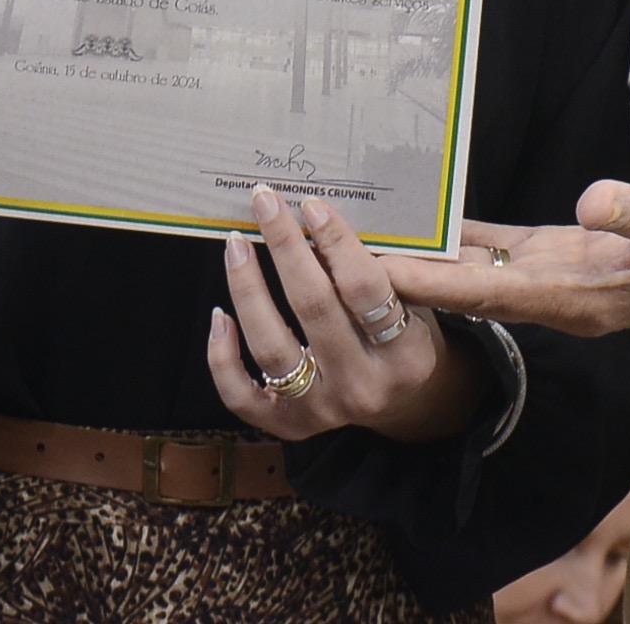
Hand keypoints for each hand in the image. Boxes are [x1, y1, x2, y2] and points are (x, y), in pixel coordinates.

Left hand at [208, 185, 479, 443]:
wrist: (403, 401)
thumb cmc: (402, 333)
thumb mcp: (410, 302)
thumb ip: (375, 269)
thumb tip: (315, 218)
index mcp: (406, 356)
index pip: (365, 289)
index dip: (335, 242)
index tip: (310, 205)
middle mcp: (364, 387)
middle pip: (313, 308)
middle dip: (285, 247)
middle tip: (265, 202)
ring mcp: (324, 411)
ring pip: (271, 346)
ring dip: (248, 289)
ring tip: (236, 244)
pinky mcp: (290, 426)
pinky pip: (242, 393)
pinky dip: (223, 356)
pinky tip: (219, 316)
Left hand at [378, 182, 629, 338]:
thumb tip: (592, 202)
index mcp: (578, 298)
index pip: (489, 294)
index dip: (431, 285)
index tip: (375, 277)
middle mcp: (558, 297)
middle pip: (467, 290)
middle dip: (408, 279)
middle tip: (342, 261)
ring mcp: (559, 278)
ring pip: (477, 272)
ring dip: (426, 261)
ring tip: (365, 243)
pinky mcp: (566, 253)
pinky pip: (502, 249)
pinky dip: (462, 240)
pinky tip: (425, 224)